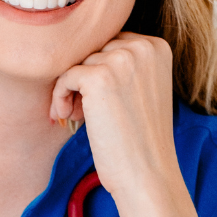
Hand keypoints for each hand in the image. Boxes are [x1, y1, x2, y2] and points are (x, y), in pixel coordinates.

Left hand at [48, 32, 180, 200]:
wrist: (148, 174)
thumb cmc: (142, 139)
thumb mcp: (144, 90)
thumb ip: (125, 66)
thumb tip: (81, 54)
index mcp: (157, 47)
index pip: (112, 42)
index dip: (99, 69)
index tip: (96, 98)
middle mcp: (142, 47)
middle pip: (93, 50)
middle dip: (84, 79)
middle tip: (83, 110)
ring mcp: (120, 60)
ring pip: (77, 63)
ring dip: (71, 90)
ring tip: (79, 117)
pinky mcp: (97, 78)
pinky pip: (64, 76)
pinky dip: (59, 97)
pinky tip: (68, 117)